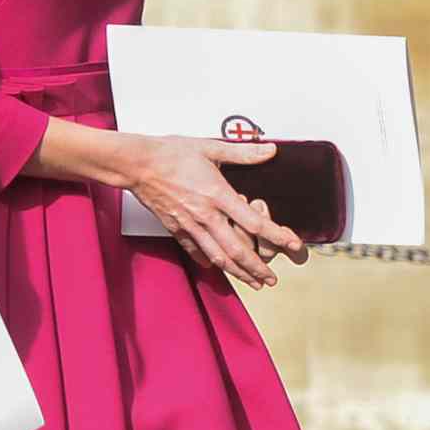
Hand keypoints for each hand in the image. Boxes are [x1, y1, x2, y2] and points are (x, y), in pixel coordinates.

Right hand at [122, 137, 303, 289]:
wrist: (137, 164)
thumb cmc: (170, 153)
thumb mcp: (210, 147)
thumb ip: (243, 152)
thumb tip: (270, 150)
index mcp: (217, 194)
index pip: (254, 222)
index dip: (276, 235)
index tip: (293, 245)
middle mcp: (205, 215)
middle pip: (237, 249)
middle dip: (257, 268)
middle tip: (271, 279)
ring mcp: (190, 224)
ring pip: (217, 256)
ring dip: (237, 273)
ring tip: (252, 282)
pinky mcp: (175, 228)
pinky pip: (194, 250)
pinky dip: (207, 262)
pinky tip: (216, 268)